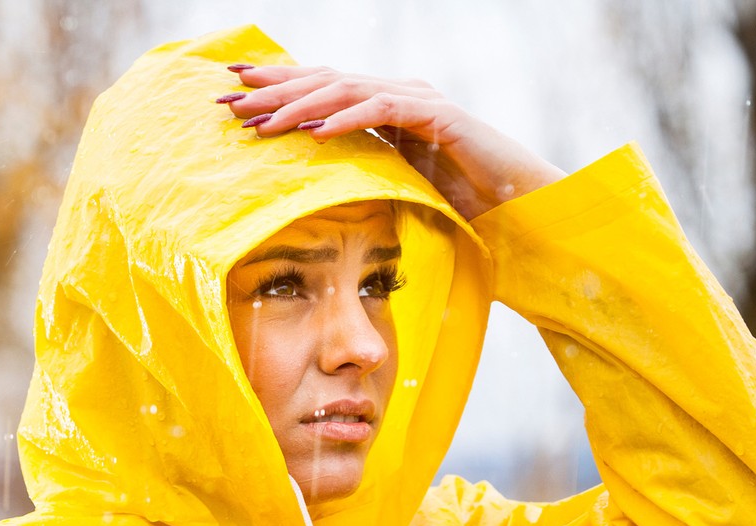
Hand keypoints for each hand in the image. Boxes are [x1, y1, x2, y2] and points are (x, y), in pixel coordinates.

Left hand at [220, 65, 567, 219]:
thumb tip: (314, 179)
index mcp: (387, 106)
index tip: (234, 91)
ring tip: (263, 118)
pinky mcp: (441, 118)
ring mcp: (421, 101)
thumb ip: (363, 171)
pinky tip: (316, 133)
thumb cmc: (465, 207)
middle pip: (327, 83)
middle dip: (276, 88)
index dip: (279, 86)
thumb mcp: (398, 186)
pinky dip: (348, 120)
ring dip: (300, 104)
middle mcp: (400, 94)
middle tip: (231, 98)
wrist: (524, 212)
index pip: (323, 90)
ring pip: (348, 93)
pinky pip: (384, 113)